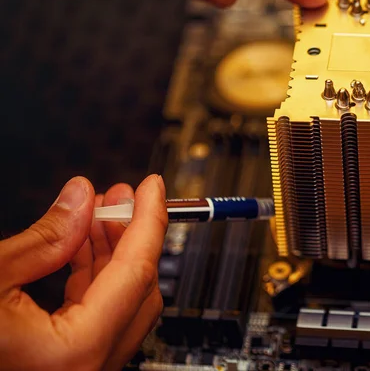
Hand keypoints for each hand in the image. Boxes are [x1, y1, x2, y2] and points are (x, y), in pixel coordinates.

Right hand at [0, 175, 167, 370]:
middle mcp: (87, 370)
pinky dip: (95, 277)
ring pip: (120, 301)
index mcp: (73, 352)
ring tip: (99, 213)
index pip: (136, 271)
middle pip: (137, 286)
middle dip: (132, 234)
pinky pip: (98, 315)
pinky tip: (81, 247)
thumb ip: (44, 238)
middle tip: (122, 197)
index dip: (150, 220)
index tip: (154, 188)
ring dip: (112, 252)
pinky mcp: (67, 366)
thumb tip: (81, 198)